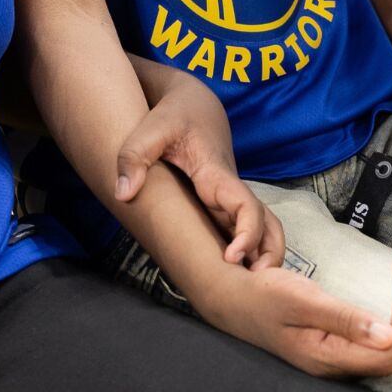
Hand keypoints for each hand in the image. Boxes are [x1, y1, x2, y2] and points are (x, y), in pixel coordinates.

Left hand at [114, 72, 282, 267]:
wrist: (195, 102)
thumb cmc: (174, 114)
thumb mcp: (151, 128)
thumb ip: (134, 157)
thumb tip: (124, 193)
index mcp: (217, 175)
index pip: (246, 206)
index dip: (247, 233)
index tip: (232, 257)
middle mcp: (230, 191)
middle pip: (266, 226)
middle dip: (266, 255)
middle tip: (253, 286)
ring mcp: (229, 200)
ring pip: (262, 229)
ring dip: (263, 256)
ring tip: (248, 288)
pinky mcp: (222, 205)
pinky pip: (242, 230)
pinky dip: (248, 251)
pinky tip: (231, 276)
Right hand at [192, 250, 391, 378]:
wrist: (234, 298)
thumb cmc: (263, 296)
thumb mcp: (302, 300)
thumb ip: (344, 318)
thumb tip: (388, 335)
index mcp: (330, 356)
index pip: (389, 352)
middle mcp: (339, 361)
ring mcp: (339, 353)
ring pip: (389, 338)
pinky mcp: (338, 341)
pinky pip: (378, 331)